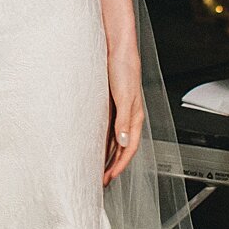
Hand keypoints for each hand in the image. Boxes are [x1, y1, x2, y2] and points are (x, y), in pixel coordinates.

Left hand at [104, 53, 146, 185]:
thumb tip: (123, 142)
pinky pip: (107, 129)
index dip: (121, 164)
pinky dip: (103, 140)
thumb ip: (123, 120)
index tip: (110, 177)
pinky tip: (94, 145)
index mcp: (135, 117)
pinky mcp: (110, 105)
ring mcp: (119, 111)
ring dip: (108, 155)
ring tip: (98, 168)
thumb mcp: (124, 97)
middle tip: (103, 180)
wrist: (118, 48)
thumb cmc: (124, 68)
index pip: (130, 148)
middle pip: (122, 147)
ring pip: (114, 140)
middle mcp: (128, 117)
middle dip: (114, 165)